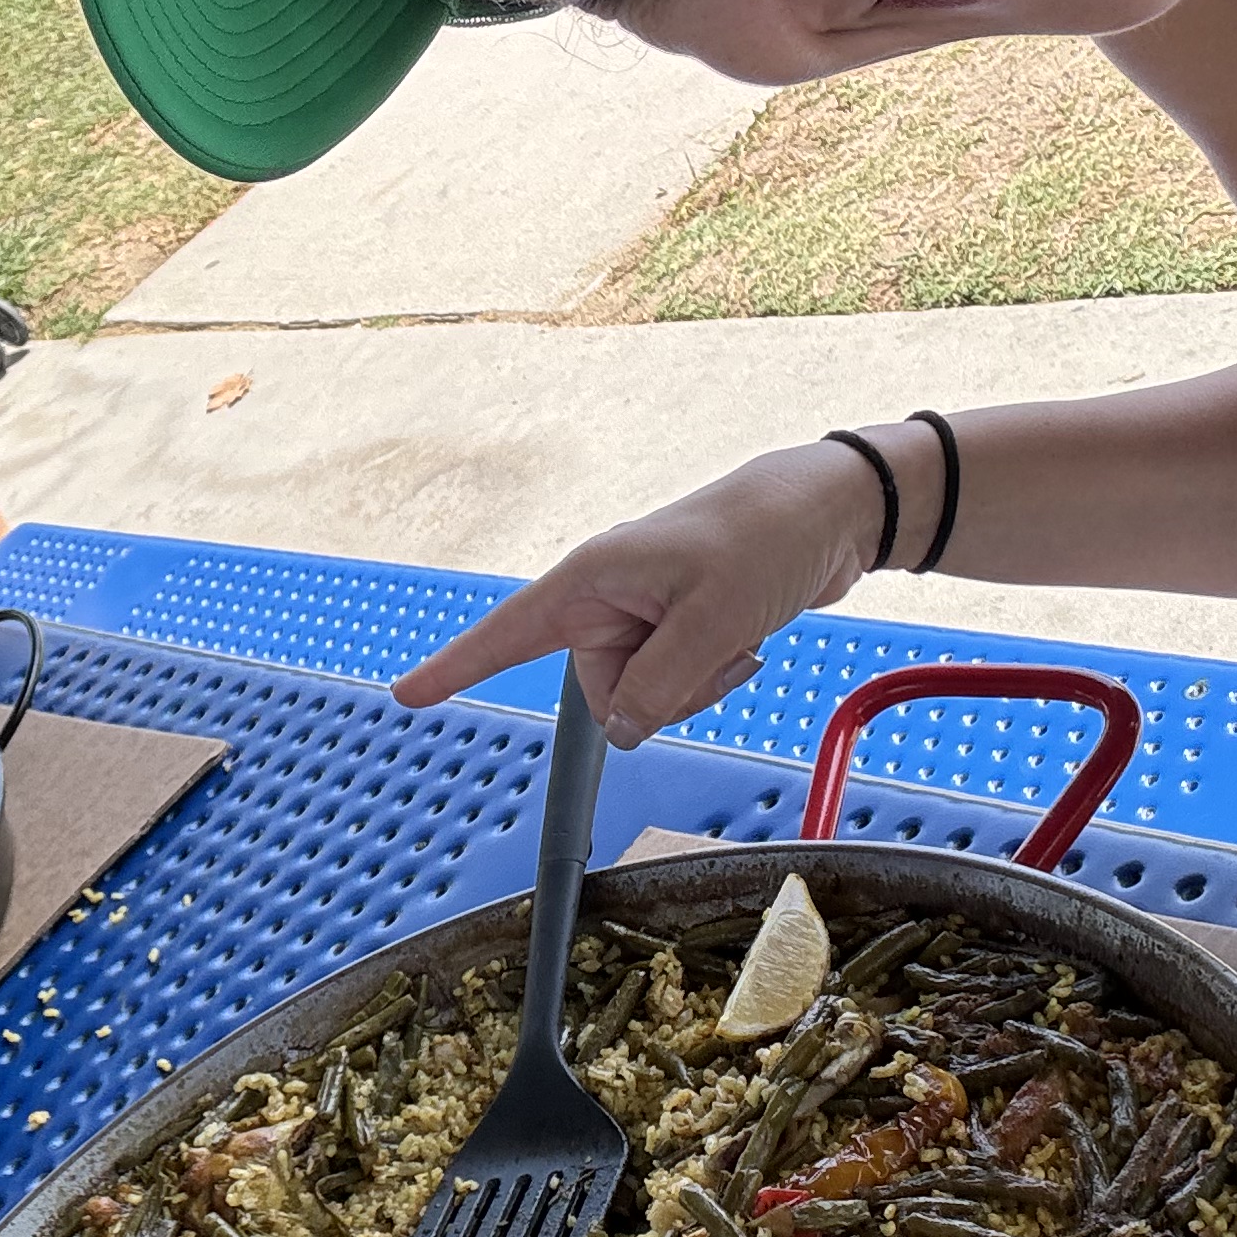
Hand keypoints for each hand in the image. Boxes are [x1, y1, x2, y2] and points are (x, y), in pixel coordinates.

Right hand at [389, 444, 888, 746]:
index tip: (406, 695)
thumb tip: (622, 727)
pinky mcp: (675, 627)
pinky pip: (677, 685)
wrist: (830, 509)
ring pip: (645, 697)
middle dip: (662, 690)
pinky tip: (743, 637)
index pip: (507, 634)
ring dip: (696, 684)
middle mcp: (607, 598)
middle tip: (715, 642)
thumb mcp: (713, 619)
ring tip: (735, 631)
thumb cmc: (766, 538)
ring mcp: (642, 615)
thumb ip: (660, 683)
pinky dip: (712, 674)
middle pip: (604, 691)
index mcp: (593, 579)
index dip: (455, 668)